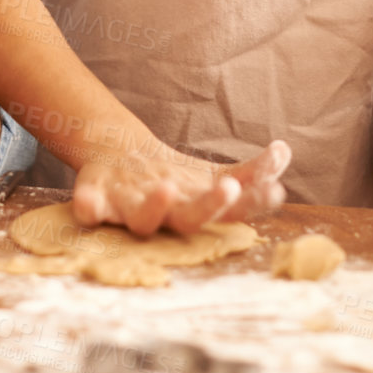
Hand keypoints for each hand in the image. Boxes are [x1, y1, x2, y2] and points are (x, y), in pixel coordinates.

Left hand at [72, 140, 291, 235]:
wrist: (117, 162)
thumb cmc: (170, 177)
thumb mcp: (210, 172)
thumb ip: (251, 170)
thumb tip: (285, 152)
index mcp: (194, 209)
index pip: (228, 211)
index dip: (250, 203)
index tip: (276, 191)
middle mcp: (165, 215)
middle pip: (188, 218)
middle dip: (209, 206)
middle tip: (231, 189)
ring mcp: (128, 209)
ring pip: (142, 219)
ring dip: (154, 208)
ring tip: (168, 187)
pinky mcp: (95, 201)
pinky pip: (89, 208)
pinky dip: (88, 207)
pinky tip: (87, 204)